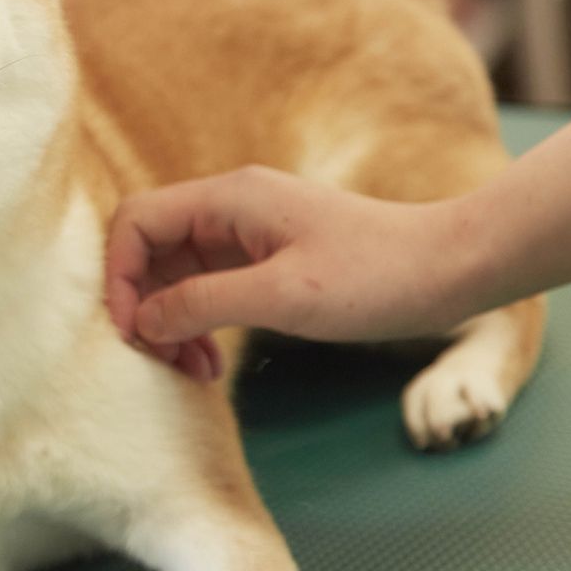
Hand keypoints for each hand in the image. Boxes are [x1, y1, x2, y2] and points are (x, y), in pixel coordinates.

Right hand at [104, 167, 477, 379]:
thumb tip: (142, 322)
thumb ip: (203, 304)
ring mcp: (248, 233)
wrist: (450, 269)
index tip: (132, 332)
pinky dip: (199, 325)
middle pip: (150, 250)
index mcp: (229, 199)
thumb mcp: (282, 296)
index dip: (119, 276)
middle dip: (144, 307)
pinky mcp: (265, 259)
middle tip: (161, 362)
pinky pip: (209, 288)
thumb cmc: (376, 276)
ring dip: (171, 323)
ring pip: (177, 275)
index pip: (136, 223)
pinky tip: (212, 363)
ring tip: (191, 371)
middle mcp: (231, 208)